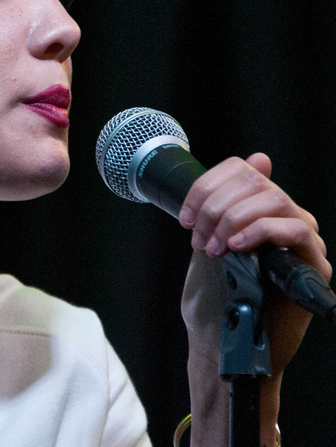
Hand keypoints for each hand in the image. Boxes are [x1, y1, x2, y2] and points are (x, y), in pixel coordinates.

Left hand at [178, 153, 329, 444]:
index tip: (185, 217)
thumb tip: (256, 158)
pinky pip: (294, 230)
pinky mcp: (315, 265)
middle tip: (199, 238)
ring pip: (276, 200)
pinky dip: (259, 231)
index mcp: (259, 208)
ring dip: (233, 219)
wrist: (223, 341)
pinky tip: (236, 247)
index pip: (243, 169)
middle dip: (216, 206)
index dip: (208, 185)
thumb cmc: (214, 295)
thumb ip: (222, 205)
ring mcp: (304, 240)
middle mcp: (286, 217)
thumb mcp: (209, 240)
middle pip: (256, 181)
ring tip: (214, 247)